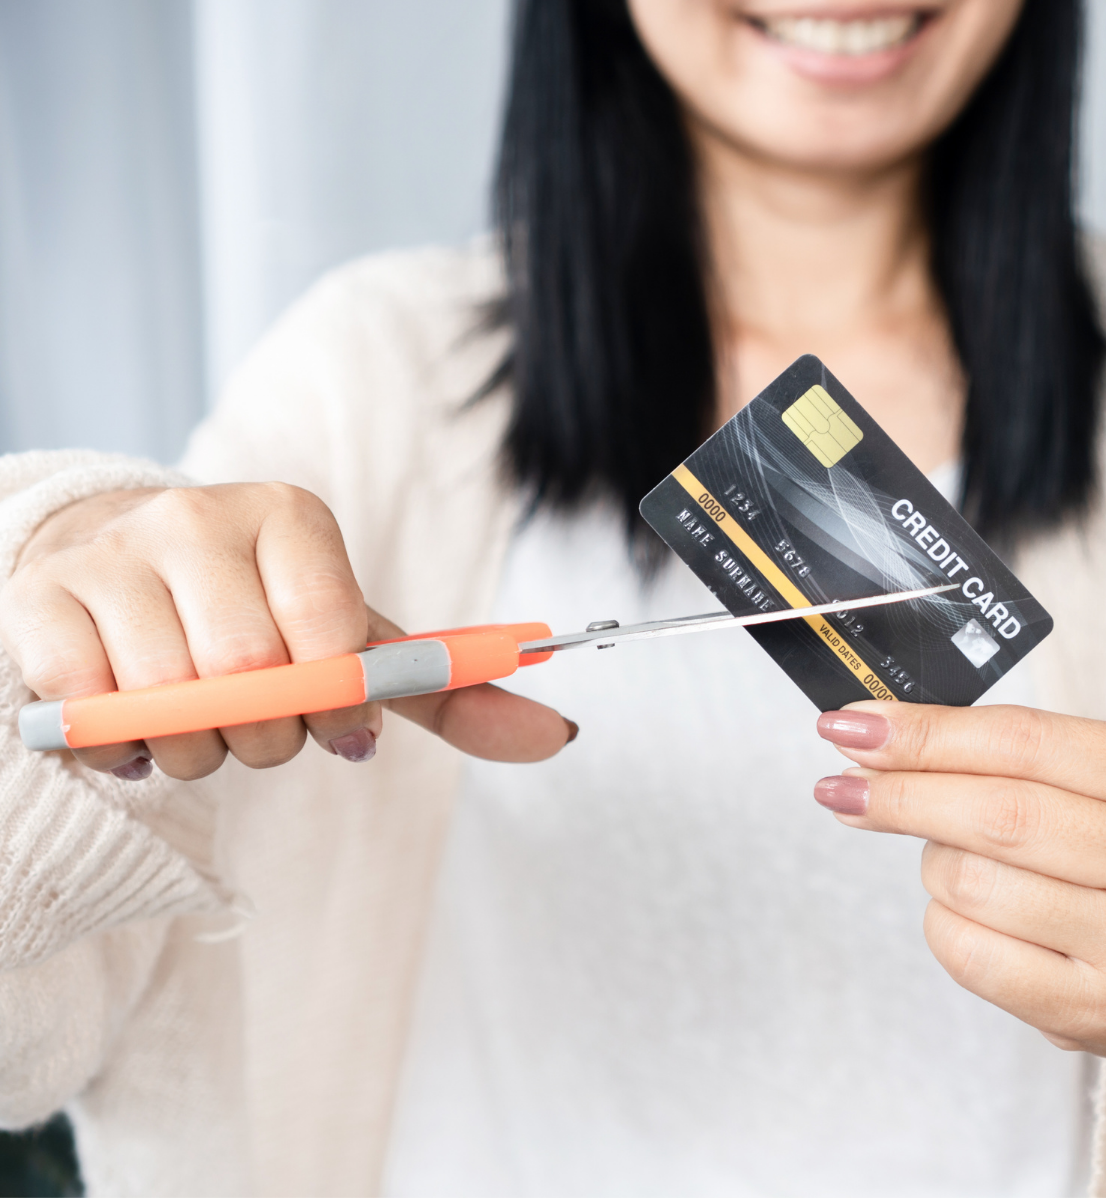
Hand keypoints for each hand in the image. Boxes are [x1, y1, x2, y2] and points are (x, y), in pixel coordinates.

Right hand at [0, 485, 573, 780]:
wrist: (117, 560)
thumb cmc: (256, 612)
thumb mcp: (353, 639)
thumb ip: (446, 689)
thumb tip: (559, 737)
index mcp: (291, 518)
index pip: (333, 636)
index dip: (333, 700)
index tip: (329, 710)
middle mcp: (200, 518)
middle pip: (251, 680)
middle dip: (264, 737)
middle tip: (255, 722)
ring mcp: (114, 555)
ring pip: (168, 706)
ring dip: (193, 753)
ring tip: (194, 722)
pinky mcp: (40, 599)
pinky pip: (86, 710)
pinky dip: (117, 748)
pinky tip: (130, 722)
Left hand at [813, 702, 1105, 1108]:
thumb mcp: (1103, 788)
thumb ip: (1007, 756)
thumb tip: (874, 738)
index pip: (1026, 741)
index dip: (929, 732)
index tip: (855, 726)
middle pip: (997, 813)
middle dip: (901, 793)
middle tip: (841, 784)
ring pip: (973, 882)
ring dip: (933, 863)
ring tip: (953, 861)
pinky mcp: (1096, 1010)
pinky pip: (970, 953)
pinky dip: (942, 922)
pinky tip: (963, 914)